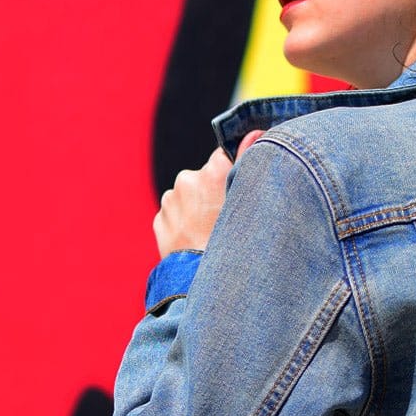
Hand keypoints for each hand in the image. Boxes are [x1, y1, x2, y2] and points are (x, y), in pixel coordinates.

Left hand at [153, 131, 262, 256]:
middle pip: (205, 177)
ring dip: (197, 208)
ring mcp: (170, 201)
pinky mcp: (159, 220)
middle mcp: (187, 180)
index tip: (236, 189)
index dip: (232, 172)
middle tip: (225, 218)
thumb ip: (248, 163)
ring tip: (210, 233)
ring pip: (188, 197)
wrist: (199, 283)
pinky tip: (196, 240)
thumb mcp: (246, 204)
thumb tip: (255, 132)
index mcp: (211, 173)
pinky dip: (184, 223)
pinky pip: (175, 214)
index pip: (224, 155)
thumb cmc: (233, 245)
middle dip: (213, 192)